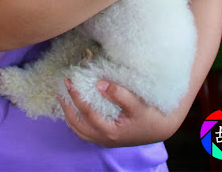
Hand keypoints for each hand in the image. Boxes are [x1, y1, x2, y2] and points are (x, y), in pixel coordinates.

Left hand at [58, 79, 178, 147]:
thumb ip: (119, 94)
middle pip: (77, 125)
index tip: (70, 81)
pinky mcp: (105, 138)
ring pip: (79, 131)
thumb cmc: (149, 115)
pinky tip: (74, 109)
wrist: (160, 128)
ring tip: (63, 98)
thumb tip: (100, 84)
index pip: (87, 113)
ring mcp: (103, 140)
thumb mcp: (137, 103)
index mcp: (110, 131)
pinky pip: (84, 132)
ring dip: (69, 115)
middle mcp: (104, 139)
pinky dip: (76, 121)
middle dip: (67, 106)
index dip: (76, 97)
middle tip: (61, 89)